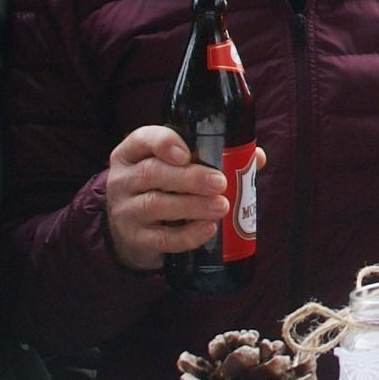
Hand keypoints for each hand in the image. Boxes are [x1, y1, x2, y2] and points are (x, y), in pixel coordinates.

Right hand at [103, 126, 255, 274]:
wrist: (130, 233)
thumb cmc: (162, 190)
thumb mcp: (173, 169)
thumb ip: (211, 158)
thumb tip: (255, 157)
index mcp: (132, 153)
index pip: (142, 139)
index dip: (164, 143)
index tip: (187, 153)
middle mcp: (123, 180)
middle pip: (152, 173)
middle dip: (189, 177)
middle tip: (220, 182)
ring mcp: (125, 211)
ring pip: (155, 205)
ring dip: (192, 205)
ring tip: (222, 206)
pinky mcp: (135, 240)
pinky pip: (161, 239)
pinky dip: (187, 235)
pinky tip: (208, 229)